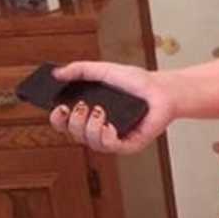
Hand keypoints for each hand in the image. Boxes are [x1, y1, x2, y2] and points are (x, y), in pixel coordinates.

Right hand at [49, 60, 174, 155]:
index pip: (65, 123)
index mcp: (90, 113)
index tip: (59, 108)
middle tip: (81, 107)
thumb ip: (79, 70)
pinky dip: (105, 137)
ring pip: (91, 143)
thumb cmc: (137, 82)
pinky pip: (111, 147)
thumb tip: (56, 73)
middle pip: (75, 135)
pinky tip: (108, 125)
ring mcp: (114, 138)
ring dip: (90, 127)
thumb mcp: (104, 70)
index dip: (57, 120)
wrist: (162, 89)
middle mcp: (99, 128)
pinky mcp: (129, 144)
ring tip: (99, 110)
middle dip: (73, 122)